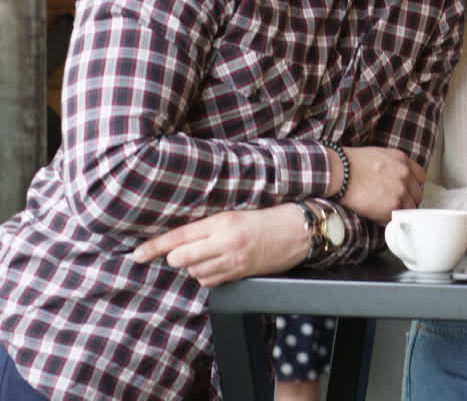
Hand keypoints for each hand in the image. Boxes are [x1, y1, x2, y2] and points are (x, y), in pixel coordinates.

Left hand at [131, 204, 307, 287]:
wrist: (299, 231)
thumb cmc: (268, 218)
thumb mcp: (236, 214)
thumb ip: (209, 226)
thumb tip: (179, 240)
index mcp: (222, 221)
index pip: (179, 236)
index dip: (154, 247)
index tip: (137, 254)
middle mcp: (225, 242)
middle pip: (181, 258)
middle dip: (177, 257)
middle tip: (187, 250)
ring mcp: (233, 260)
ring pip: (194, 272)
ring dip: (195, 267)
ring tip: (211, 255)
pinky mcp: (240, 273)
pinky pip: (210, 282)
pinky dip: (208, 276)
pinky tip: (220, 265)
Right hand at [338, 146, 425, 223]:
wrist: (340, 172)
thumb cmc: (352, 163)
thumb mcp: (380, 155)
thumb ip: (394, 166)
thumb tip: (398, 180)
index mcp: (403, 160)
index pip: (420, 178)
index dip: (413, 187)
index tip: (407, 192)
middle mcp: (405, 175)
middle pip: (417, 194)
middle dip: (407, 200)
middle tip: (394, 204)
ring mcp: (400, 191)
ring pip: (409, 208)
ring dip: (398, 211)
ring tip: (383, 210)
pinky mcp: (392, 206)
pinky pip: (396, 217)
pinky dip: (387, 219)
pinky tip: (376, 215)